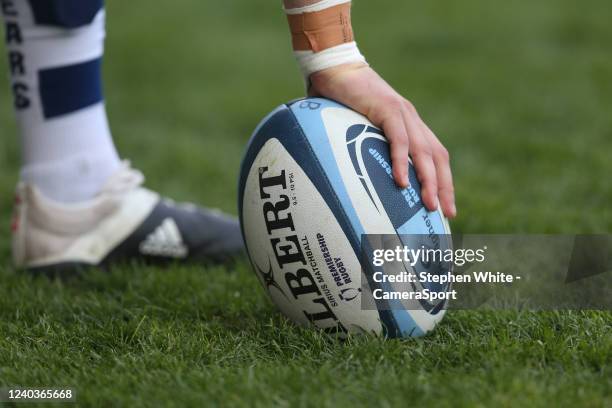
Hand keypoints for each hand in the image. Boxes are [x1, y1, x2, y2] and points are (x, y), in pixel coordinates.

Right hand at [309, 63, 455, 217]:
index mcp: (409, 124)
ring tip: (429, 205)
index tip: (445, 207)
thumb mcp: (356, 128)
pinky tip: (401, 182)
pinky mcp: (386, 108)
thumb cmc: (340, 99)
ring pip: (423, 151)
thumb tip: (351, 177)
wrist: (333, 67)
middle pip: (437, 156)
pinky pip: (399, 139)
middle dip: (443, 186)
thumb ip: (362, 147)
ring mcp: (401, 113)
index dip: (443, 181)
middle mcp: (411, 119)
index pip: (435, 155)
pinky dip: (401, 161)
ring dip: (428, 180)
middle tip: (446, 213)